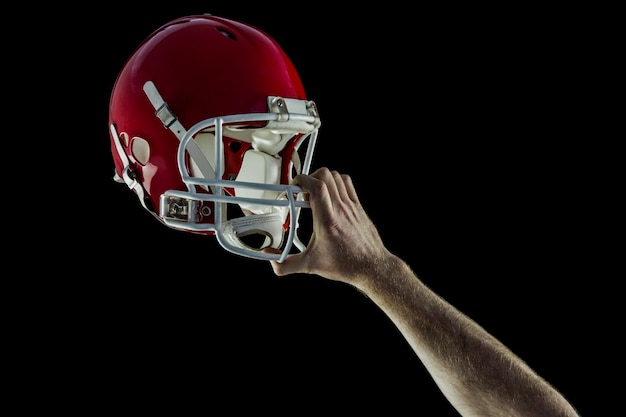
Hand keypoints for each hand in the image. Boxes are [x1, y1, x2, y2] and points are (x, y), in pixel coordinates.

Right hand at [265, 167, 391, 285]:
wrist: (371, 266)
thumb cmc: (346, 265)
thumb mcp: (311, 266)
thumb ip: (288, 265)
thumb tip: (273, 262)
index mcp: (327, 220)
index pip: (316, 186)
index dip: (302, 181)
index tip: (294, 188)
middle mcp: (340, 209)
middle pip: (326, 176)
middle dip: (310, 178)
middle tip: (303, 192)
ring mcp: (351, 206)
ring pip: (337, 177)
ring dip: (323, 179)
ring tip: (315, 193)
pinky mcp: (358, 207)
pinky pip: (347, 184)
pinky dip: (336, 182)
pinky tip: (330, 195)